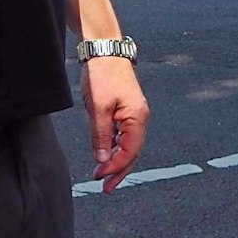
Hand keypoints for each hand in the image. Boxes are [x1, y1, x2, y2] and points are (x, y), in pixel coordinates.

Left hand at [81, 55, 147, 191]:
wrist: (105, 50)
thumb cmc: (103, 75)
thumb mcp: (98, 108)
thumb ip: (101, 135)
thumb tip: (102, 160)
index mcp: (137, 118)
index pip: (130, 152)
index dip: (115, 167)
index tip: (100, 177)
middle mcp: (139, 118)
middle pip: (132, 152)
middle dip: (119, 170)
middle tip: (105, 187)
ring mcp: (133, 114)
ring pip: (128, 144)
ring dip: (116, 160)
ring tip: (101, 174)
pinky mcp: (125, 110)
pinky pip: (123, 134)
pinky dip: (114, 147)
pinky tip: (104, 154)